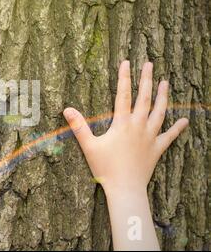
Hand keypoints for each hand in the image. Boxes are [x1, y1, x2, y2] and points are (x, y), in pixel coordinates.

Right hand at [63, 60, 187, 194]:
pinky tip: (185, 120)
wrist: (125, 188)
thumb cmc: (105, 168)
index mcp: (122, 123)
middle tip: (150, 64)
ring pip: (159, 112)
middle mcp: (138, 126)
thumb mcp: (89, 146)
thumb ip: (79, 126)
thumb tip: (67, 109)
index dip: (124, 77)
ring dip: (163, 97)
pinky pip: (170, 136)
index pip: (123, 95)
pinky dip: (178, 128)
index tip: (126, 62)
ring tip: (166, 83)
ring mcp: (150, 137)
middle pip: (144, 98)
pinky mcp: (157, 149)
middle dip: (147, 80)